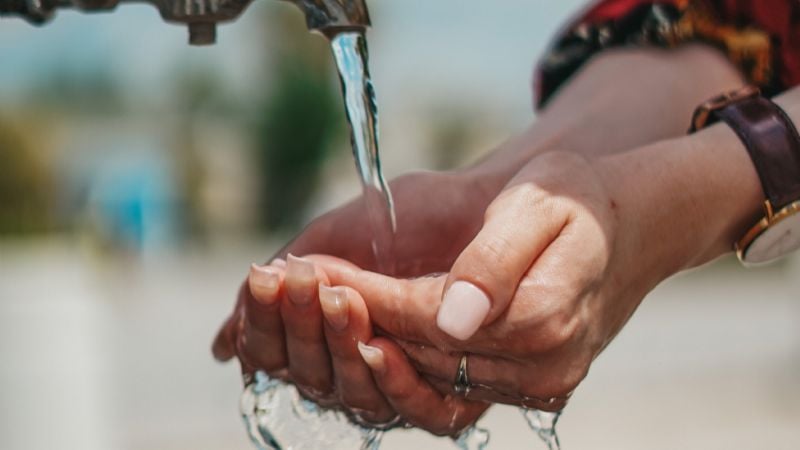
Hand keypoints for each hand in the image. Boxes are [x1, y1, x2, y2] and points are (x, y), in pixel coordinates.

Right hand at [211, 169, 502, 405]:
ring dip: (339, 346)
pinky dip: (394, 382)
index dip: (264, 324)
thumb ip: (286, 288)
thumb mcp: (339, 239)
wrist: (486, 199)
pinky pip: (422, 412)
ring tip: (338, 294)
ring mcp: (407, 383)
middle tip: (298, 279)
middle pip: (310, 378)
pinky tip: (379, 345)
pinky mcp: (457, 395)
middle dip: (300, 328)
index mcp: (326, 339)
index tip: (264, 279)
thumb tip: (220, 347)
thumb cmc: (416, 215)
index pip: (277, 355)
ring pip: (354, 395)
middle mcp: (361, 369)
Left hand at [313, 136, 763, 410]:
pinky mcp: (533, 388)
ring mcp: (539, 385)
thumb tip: (453, 318)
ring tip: (321, 310)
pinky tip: (372, 330)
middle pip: (422, 354)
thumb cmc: (581, 200)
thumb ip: (496, 260)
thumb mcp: (542, 203)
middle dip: (355, 322)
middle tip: (296, 292)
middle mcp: (541, 367)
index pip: (426, 318)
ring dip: (371, 344)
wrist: (630, 228)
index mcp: (543, 318)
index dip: (366, 296)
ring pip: (430, 376)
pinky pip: (452, 383)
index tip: (313, 271)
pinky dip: (405, 356)